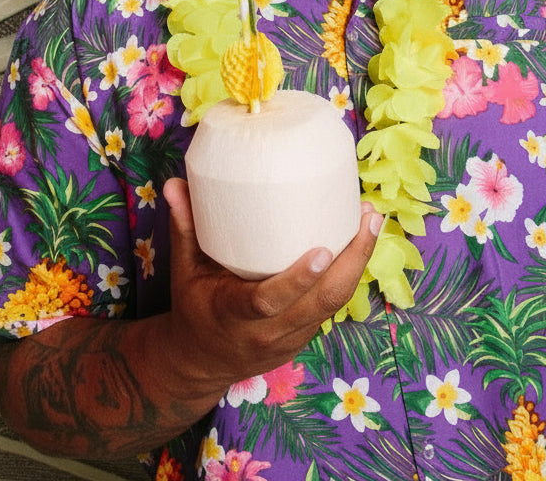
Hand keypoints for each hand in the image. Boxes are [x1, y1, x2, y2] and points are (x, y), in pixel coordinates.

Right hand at [162, 177, 381, 389]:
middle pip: (322, 302)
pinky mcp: (305, 334)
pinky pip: (333, 305)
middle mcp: (269, 331)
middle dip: (352, 259)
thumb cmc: (194, 307)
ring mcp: (292, 337)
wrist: (201, 362)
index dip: (298, 279)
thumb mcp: (184, 270)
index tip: (323, 250)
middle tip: (368, 216)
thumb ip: (184, 227)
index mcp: (234, 314)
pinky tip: (360, 240)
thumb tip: (174, 183)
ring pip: (335, 304)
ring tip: (371, 219)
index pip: (270, 302)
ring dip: (359, 262)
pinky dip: (350, 273)